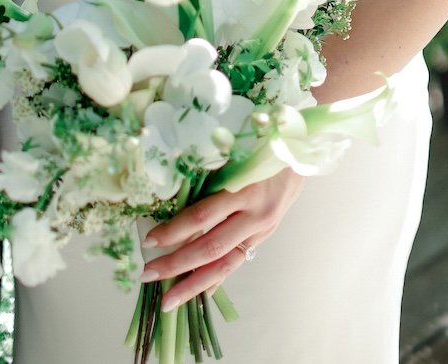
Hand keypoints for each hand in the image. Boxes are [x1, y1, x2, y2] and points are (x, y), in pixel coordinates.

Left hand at [141, 169, 305, 309]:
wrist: (299, 153)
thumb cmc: (260, 146)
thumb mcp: (235, 154)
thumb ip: (209, 173)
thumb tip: (172, 195)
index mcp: (244, 189)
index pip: (202, 216)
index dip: (174, 230)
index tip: (149, 240)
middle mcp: (254, 215)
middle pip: (210, 247)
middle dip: (176, 264)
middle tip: (148, 275)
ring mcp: (261, 230)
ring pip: (224, 264)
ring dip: (194, 284)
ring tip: (169, 300)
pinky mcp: (263, 237)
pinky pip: (236, 261)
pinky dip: (217, 278)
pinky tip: (200, 292)